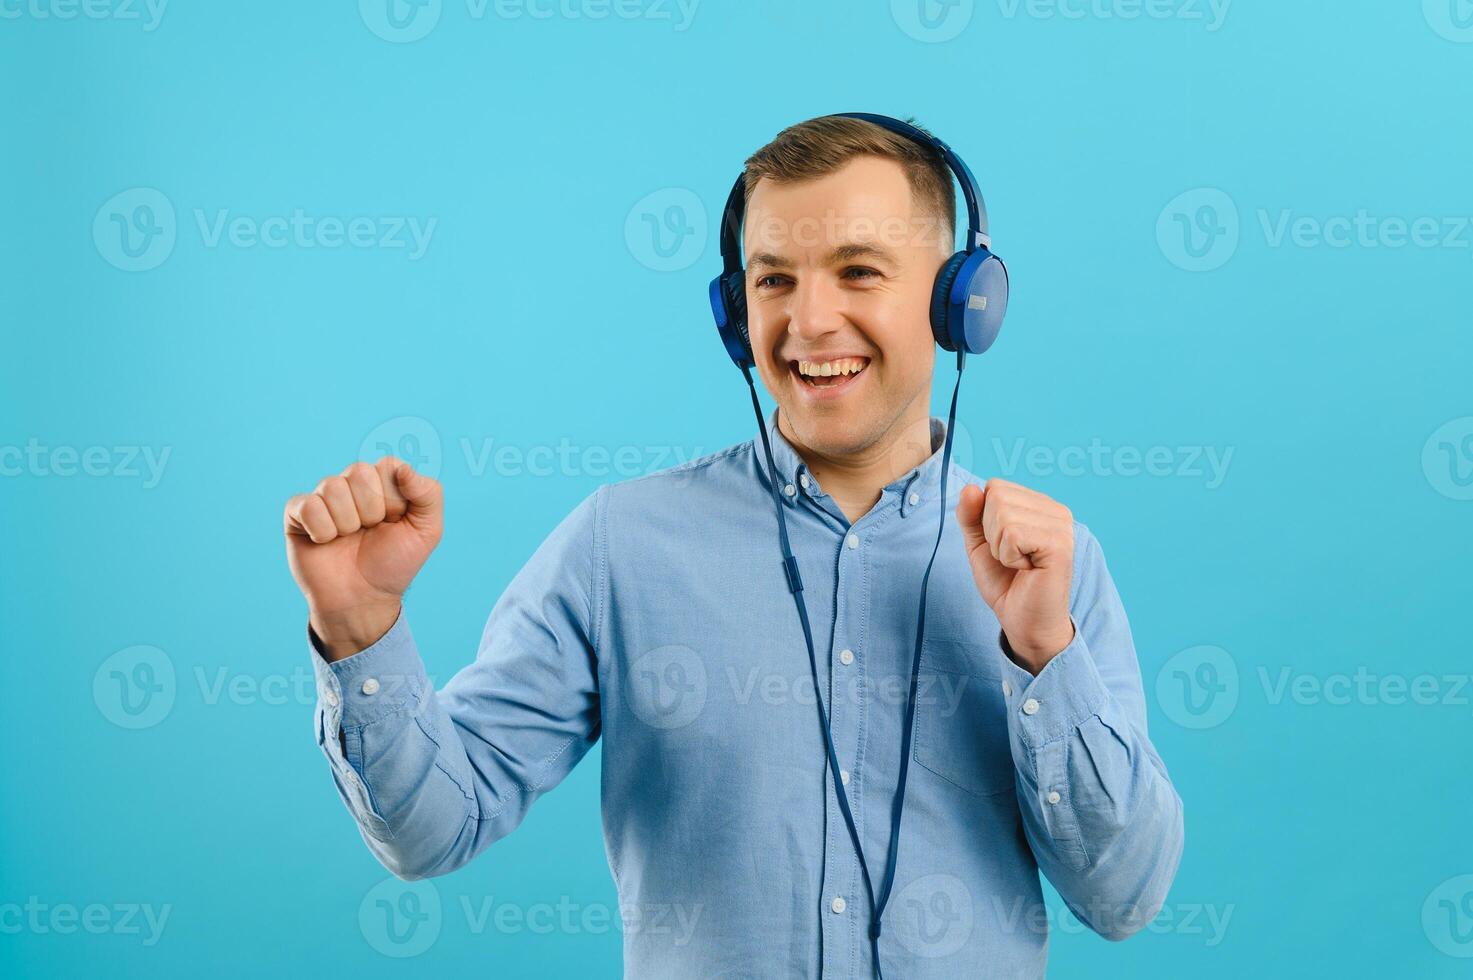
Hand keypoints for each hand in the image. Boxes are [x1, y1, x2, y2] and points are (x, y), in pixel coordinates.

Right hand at [283, 457, 442, 660]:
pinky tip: (326, 542)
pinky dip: (322, 530)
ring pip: (332, 487)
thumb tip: (403, 468)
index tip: (394, 521)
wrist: (363, 599)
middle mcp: (352, 485)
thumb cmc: (393, 564)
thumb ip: (429, 494)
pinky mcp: (297, 514)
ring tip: (348, 539)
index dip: (393, 499)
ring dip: (347, 523)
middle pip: (359, 472)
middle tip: (369, 532)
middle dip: (371, 510)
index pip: (388, 466)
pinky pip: (307, 505)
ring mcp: (324, 498)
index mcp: (383, 483)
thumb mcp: (427, 531)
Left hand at [955, 478, 1074, 672]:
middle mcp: (1055, 509)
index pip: (994, 487)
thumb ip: (970, 514)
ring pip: (1002, 513)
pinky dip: (1009, 556)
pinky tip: (1026, 569)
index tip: (1003, 545)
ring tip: (1019, 564)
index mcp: (1039, 504)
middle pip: (996, 496)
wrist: (1022, 620)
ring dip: (1000, 547)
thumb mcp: (979, 543)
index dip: (985, 520)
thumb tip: (970, 488)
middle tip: (1011, 557)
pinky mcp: (1059, 544)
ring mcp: (1060, 525)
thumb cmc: (1006, 582)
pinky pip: (1012, 534)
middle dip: (991, 533)